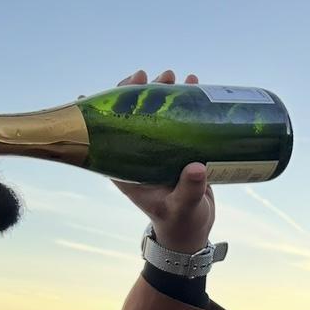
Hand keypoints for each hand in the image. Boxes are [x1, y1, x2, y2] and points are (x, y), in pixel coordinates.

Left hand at [110, 69, 214, 252]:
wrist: (192, 232)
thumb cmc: (179, 223)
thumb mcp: (182, 208)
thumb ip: (188, 190)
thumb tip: (197, 167)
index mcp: (127, 167)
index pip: (111, 130)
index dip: (112, 104)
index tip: (122, 86)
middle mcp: (140, 155)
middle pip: (135, 115)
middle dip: (143, 92)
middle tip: (156, 77)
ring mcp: (159, 152)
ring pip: (158, 116)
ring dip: (165, 94)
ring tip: (177, 77)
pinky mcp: (178, 152)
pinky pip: (179, 124)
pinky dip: (186, 106)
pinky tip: (194, 88)